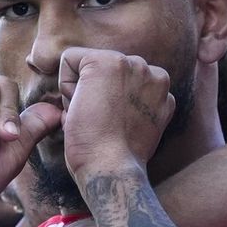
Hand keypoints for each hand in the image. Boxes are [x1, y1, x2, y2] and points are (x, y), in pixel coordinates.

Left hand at [58, 48, 174, 181]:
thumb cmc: (119, 157)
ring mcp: (131, 64)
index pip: (121, 79)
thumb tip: (110, 96)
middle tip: (102, 122)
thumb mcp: (141, 124)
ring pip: (87, 65)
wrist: (112, 167)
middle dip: (95, 92)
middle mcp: (151, 70)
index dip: (108, 101)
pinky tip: (80, 108)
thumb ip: (135, 102)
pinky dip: (65, 84)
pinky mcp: (105, 62)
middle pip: (104, 70)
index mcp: (161, 86)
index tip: (112, 124)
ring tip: (93, 116)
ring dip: (82, 90)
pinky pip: (69, 59)